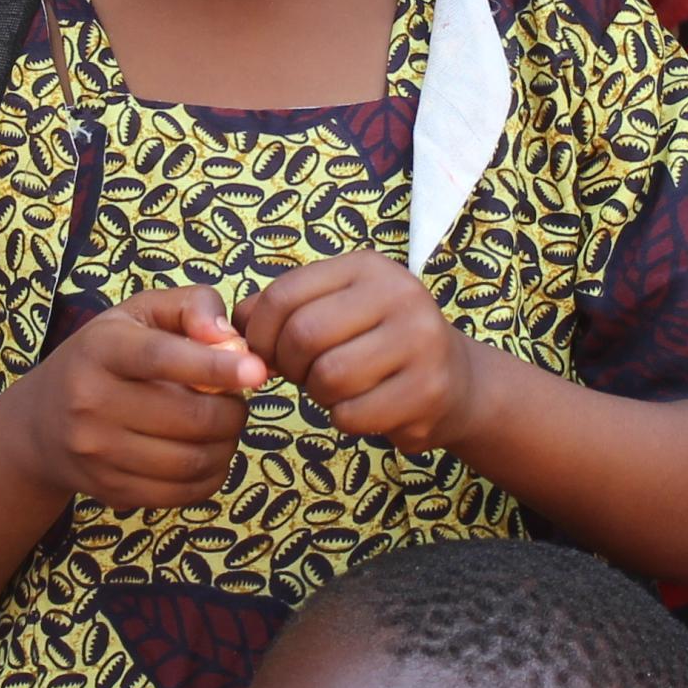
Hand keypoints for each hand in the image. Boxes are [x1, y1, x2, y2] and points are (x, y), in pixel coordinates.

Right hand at [1, 286, 266, 509]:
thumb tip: (232, 341)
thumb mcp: (139, 313)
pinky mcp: (111, 490)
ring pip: (191, 460)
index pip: (161, 358)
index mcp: (101, 349)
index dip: (214, 367)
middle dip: (233, 410)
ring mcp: (97, 453)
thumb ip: (192, 306)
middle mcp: (90, 402)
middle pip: (189, 416)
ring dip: (227, 445)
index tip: (258, 371)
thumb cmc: (106, 356)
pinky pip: (183, 493)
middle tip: (236, 400)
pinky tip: (209, 453)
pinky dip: (212, 475)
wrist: (41, 425)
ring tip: (223, 426)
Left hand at [240, 253, 490, 456]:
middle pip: (304, 337)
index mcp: (367, 267)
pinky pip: (353, 414)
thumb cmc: (378, 343)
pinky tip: (367, 406)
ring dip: (320, 395)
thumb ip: (281, 309)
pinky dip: (346, 419)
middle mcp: (400, 295)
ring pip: (328, 378)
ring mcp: (420, 342)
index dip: (260, 334)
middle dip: (290, 366)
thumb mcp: (336, 308)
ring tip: (339, 388)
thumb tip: (230, 329)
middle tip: (305, 374)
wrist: (457, 381)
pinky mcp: (428, 390)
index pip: (284, 295)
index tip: (267, 353)